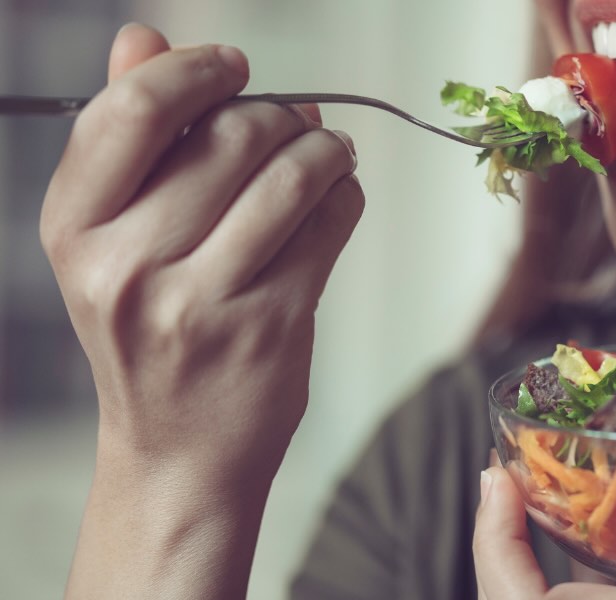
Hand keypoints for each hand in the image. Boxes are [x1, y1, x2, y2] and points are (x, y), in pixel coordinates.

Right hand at [45, 24, 362, 597]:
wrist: (180, 450)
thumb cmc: (150, 333)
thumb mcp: (111, 241)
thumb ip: (128, 139)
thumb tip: (143, 37)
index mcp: (75, 230)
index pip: (135, 109)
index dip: (196, 69)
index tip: (232, 67)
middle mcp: (128, 266)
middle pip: (232, 135)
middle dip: (279, 119)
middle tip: (294, 129)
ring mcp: (201, 301)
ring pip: (291, 174)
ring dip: (325, 149)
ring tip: (328, 154)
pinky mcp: (271, 325)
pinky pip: (329, 224)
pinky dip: (345, 195)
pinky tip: (337, 197)